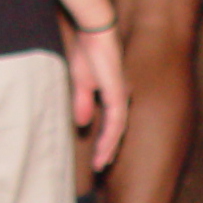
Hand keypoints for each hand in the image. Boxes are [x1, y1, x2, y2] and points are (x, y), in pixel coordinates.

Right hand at [65, 21, 127, 171]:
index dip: (106, 141)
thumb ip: (82, 103)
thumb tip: (83, 122)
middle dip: (109, 150)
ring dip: (109, 148)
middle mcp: (121, 98)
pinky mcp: (118, 95)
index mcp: (113, 95)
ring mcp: (121, 97)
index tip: (98, 156)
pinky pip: (116, 122)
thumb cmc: (88, 53)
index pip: (113, 123)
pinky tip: (103, 148)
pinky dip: (110, 137)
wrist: (94, 35)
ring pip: (118, 130)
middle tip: (101, 167)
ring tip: (100, 164)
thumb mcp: (81, 83)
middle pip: (118, 131)